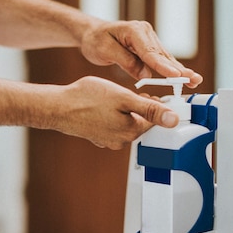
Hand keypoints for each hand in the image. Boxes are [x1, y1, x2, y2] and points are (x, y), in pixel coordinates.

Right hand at [53, 76, 178, 149]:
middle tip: (130, 92)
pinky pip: (113, 125)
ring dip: (126, 109)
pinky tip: (103, 105)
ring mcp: (109, 141)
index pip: (156, 119)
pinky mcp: (98, 137)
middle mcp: (122, 141)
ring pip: (127, 122)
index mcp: (132, 131)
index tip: (147, 92)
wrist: (58, 107)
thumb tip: (174, 120)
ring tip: (114, 97)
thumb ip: (150, 109)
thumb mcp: (124, 98)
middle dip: (140, 106)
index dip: (155, 102)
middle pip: (142, 121)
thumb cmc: (87, 99)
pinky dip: (112, 114)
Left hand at [79, 20, 202, 88]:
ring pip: (165, 59)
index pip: (150, 52)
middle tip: (193, 80)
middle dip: (179, 69)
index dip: (163, 66)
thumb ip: (126, 61)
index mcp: (134, 31)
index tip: (175, 75)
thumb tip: (144, 75)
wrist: (92, 32)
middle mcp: (145, 33)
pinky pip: (161, 60)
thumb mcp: (105, 50)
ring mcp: (149, 40)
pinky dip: (171, 70)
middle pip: (163, 55)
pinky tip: (185, 78)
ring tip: (195, 81)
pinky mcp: (149, 48)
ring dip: (180, 71)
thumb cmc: (96, 40)